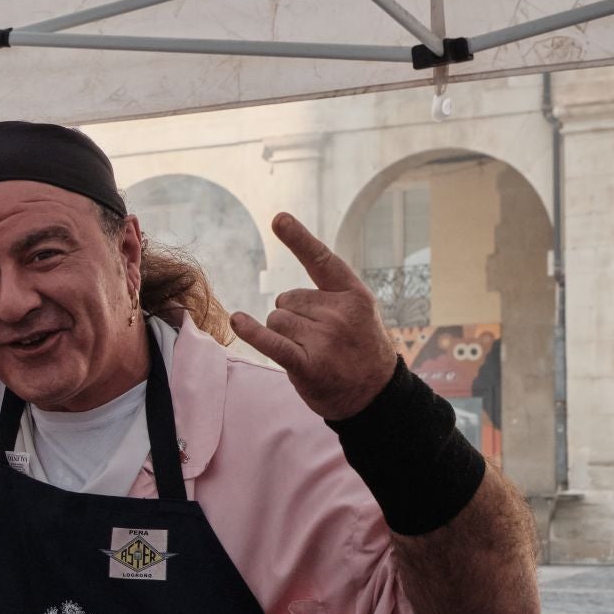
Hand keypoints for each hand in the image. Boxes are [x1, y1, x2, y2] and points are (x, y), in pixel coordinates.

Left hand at [230, 213, 398, 421]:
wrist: (375, 396)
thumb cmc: (360, 351)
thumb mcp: (358, 315)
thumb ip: (330, 297)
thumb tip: (281, 297)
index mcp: (353, 295)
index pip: (321, 260)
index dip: (298, 239)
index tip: (278, 218)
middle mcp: (340, 313)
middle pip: (286, 300)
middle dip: (292, 317)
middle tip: (317, 339)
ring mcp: (325, 339)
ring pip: (276, 320)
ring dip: (282, 335)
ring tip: (310, 351)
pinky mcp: (308, 364)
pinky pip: (271, 342)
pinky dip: (251, 332)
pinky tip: (238, 321)